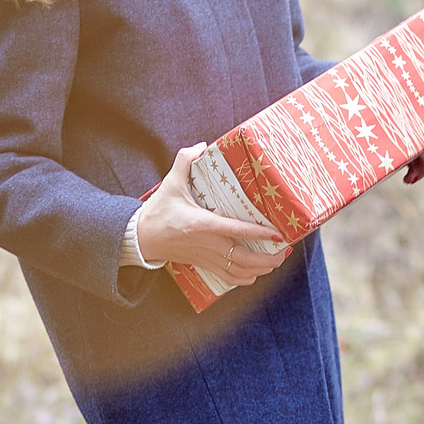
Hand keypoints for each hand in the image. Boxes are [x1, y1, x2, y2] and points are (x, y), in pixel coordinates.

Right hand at [132, 143, 290, 287]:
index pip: (236, 230)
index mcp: (202, 224)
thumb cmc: (158, 211)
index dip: (259, 233)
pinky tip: (255, 273)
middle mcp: (207, 244)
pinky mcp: (203, 265)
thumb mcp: (170, 184)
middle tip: (283, 250)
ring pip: (239, 271)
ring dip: (260, 270)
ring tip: (275, 261)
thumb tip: (202, 145)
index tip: (277, 233)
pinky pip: (227, 278)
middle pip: (244, 259)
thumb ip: (184, 161)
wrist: (141, 238)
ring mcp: (206, 257)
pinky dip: (244, 278)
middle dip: (267, 258)